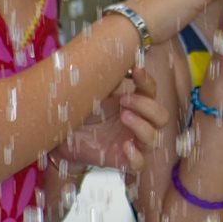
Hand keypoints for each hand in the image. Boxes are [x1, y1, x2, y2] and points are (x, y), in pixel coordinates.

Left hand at [52, 66, 167, 173]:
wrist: (60, 136)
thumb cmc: (79, 111)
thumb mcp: (92, 91)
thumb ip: (106, 78)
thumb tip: (111, 58)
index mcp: (133, 103)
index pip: (152, 91)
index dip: (147, 80)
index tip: (135, 70)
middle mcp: (137, 123)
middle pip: (162, 117)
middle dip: (147, 105)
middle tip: (124, 100)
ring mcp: (131, 142)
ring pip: (155, 138)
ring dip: (142, 125)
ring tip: (123, 116)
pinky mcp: (122, 160)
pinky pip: (140, 164)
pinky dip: (136, 155)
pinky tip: (125, 146)